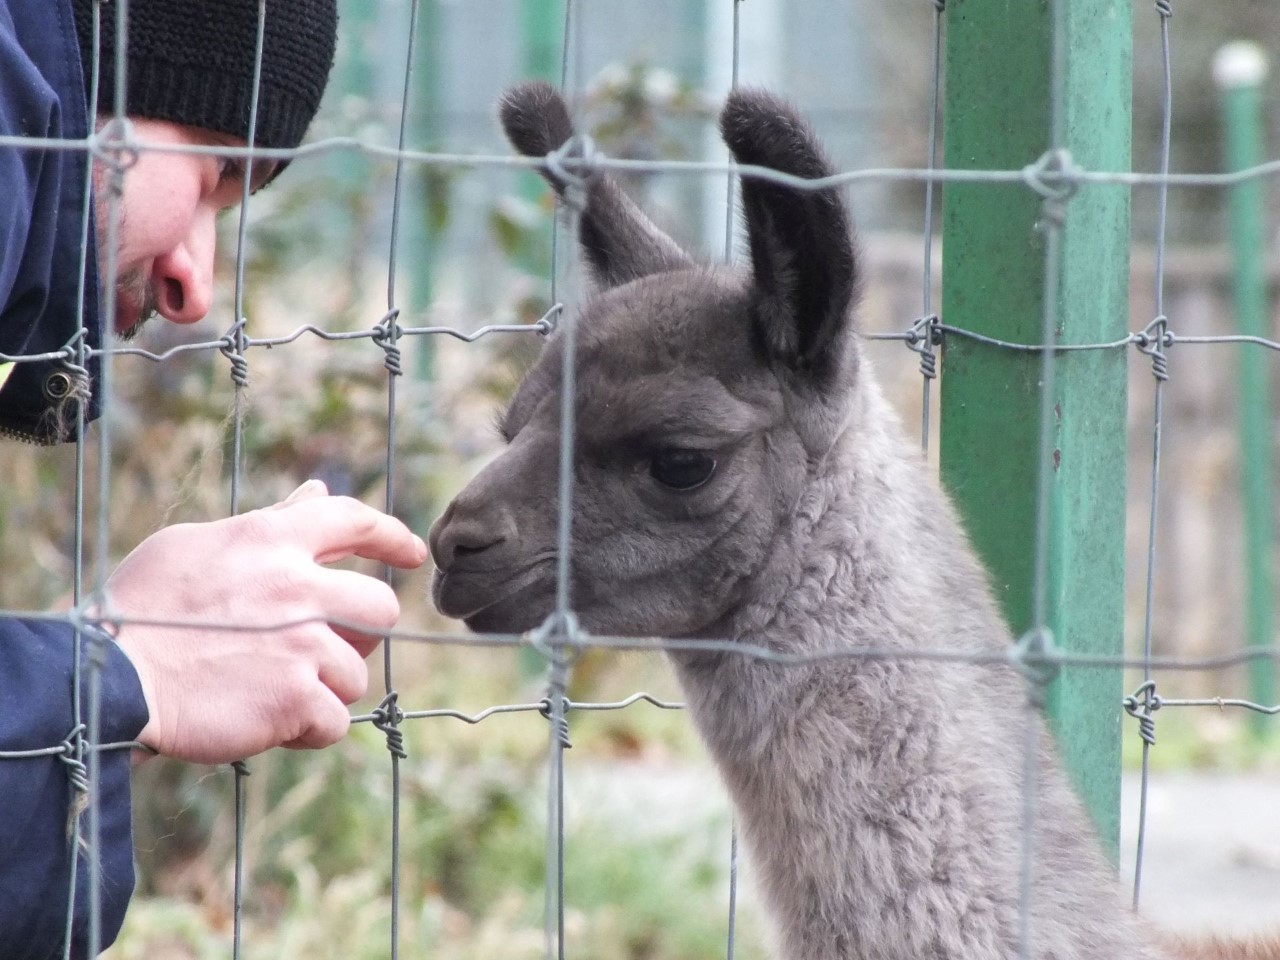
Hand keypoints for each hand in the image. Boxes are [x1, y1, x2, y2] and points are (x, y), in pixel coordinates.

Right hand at [104, 480, 426, 763]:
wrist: (108, 676)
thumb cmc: (141, 609)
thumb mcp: (198, 545)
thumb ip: (267, 524)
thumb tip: (316, 495)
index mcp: (271, 541)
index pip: (353, 519)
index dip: (391, 535)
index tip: (412, 553)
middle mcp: (297, 586)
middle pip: (382, 608)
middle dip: (363, 633)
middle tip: (326, 650)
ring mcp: (302, 644)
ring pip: (356, 673)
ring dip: (325, 688)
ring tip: (274, 691)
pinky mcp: (295, 698)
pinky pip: (335, 721)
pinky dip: (309, 730)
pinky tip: (272, 723)